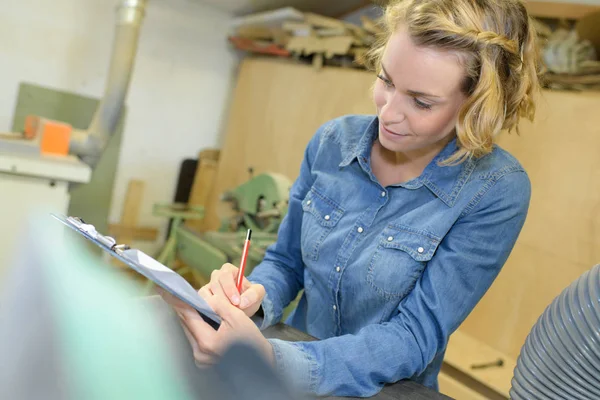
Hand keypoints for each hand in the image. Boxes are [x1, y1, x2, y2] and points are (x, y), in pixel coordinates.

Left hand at [159, 288, 273, 366]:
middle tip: (177, 294)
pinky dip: (195, 327)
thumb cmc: (250, 339)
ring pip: (189, 331)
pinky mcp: (202, 362)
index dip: (178, 302)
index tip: (166, 291)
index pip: (188, 317)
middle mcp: (200, 354)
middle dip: (184, 308)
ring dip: (189, 318)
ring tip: (188, 304)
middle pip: (186, 324)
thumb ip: (218, 305)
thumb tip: (203, 297)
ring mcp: (200, 360)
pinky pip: (194, 339)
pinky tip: (198, 318)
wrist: (259, 361)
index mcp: (208, 342)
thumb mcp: (237, 317)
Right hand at [203, 263, 265, 316]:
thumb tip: (242, 302)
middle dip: (224, 298)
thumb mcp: (258, 294)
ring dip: (215, 305)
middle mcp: (216, 276)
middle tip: (232, 310)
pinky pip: (201, 302)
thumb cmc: (249, 296)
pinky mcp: (203, 298)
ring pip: (206, 293)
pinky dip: (208, 309)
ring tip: (226, 314)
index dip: (230, 289)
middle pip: (214, 284)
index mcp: (229, 270)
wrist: (243, 306)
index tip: (237, 302)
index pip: (225, 275)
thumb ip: (253, 295)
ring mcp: (208, 286)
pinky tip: (217, 316)